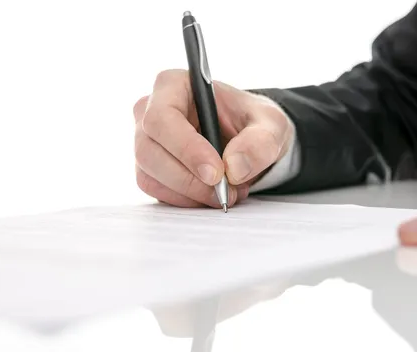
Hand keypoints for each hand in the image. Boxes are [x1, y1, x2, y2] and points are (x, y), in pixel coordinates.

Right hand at [133, 69, 293, 208]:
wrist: (248, 142)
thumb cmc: (253, 122)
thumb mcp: (271, 125)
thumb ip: (260, 142)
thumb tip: (234, 167)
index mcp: (173, 85)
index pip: (162, 118)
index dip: (186, 148)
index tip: (215, 172)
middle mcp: (150, 111)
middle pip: (149, 151)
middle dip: (189, 179)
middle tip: (224, 192)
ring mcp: (145, 141)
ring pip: (150, 175)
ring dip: (189, 193)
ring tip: (226, 192)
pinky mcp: (149, 168)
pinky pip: (157, 191)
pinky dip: (186, 200)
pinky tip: (210, 194)